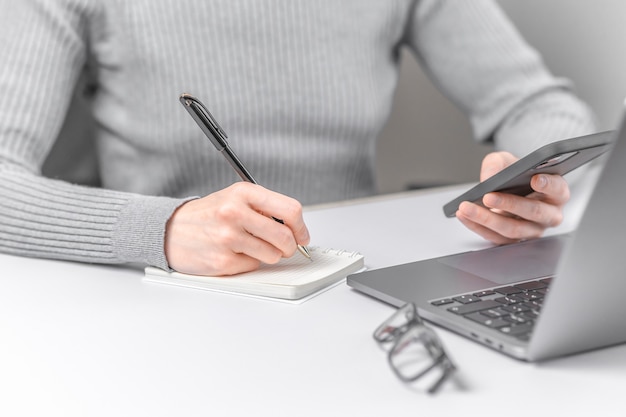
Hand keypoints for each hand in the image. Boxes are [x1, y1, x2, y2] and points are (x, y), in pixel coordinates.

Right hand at [164, 182, 309, 275]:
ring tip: (250, 246)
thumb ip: (265, 208)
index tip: (302, 235)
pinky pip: (253, 266)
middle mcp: (235, 213)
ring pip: (272, 255)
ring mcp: (228, 238)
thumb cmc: (208, 215)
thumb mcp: (235, 198)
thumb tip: (297, 228)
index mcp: (243, 193)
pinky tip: (233, 253)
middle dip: (290, 246)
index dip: (301, 226)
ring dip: (268, 254)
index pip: (290, 209)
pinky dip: (248, 262)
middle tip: (284, 247)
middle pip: (284, 237)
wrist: (170, 230)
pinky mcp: (222, 261)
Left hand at [455, 151, 569, 243]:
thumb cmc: (513, 175)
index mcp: (556, 193)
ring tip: (467, 207)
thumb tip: (490, 177)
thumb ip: (498, 163)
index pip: (559, 190)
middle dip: (510, 204)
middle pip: (535, 212)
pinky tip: (463, 215)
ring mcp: (532, 230)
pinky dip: (477, 226)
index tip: (535, 179)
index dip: (549, 185)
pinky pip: (496, 238)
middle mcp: (549, 215)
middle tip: (488, 196)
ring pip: (513, 229)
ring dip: (487, 219)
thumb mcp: (505, 161)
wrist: (505, 191)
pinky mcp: (514, 241)